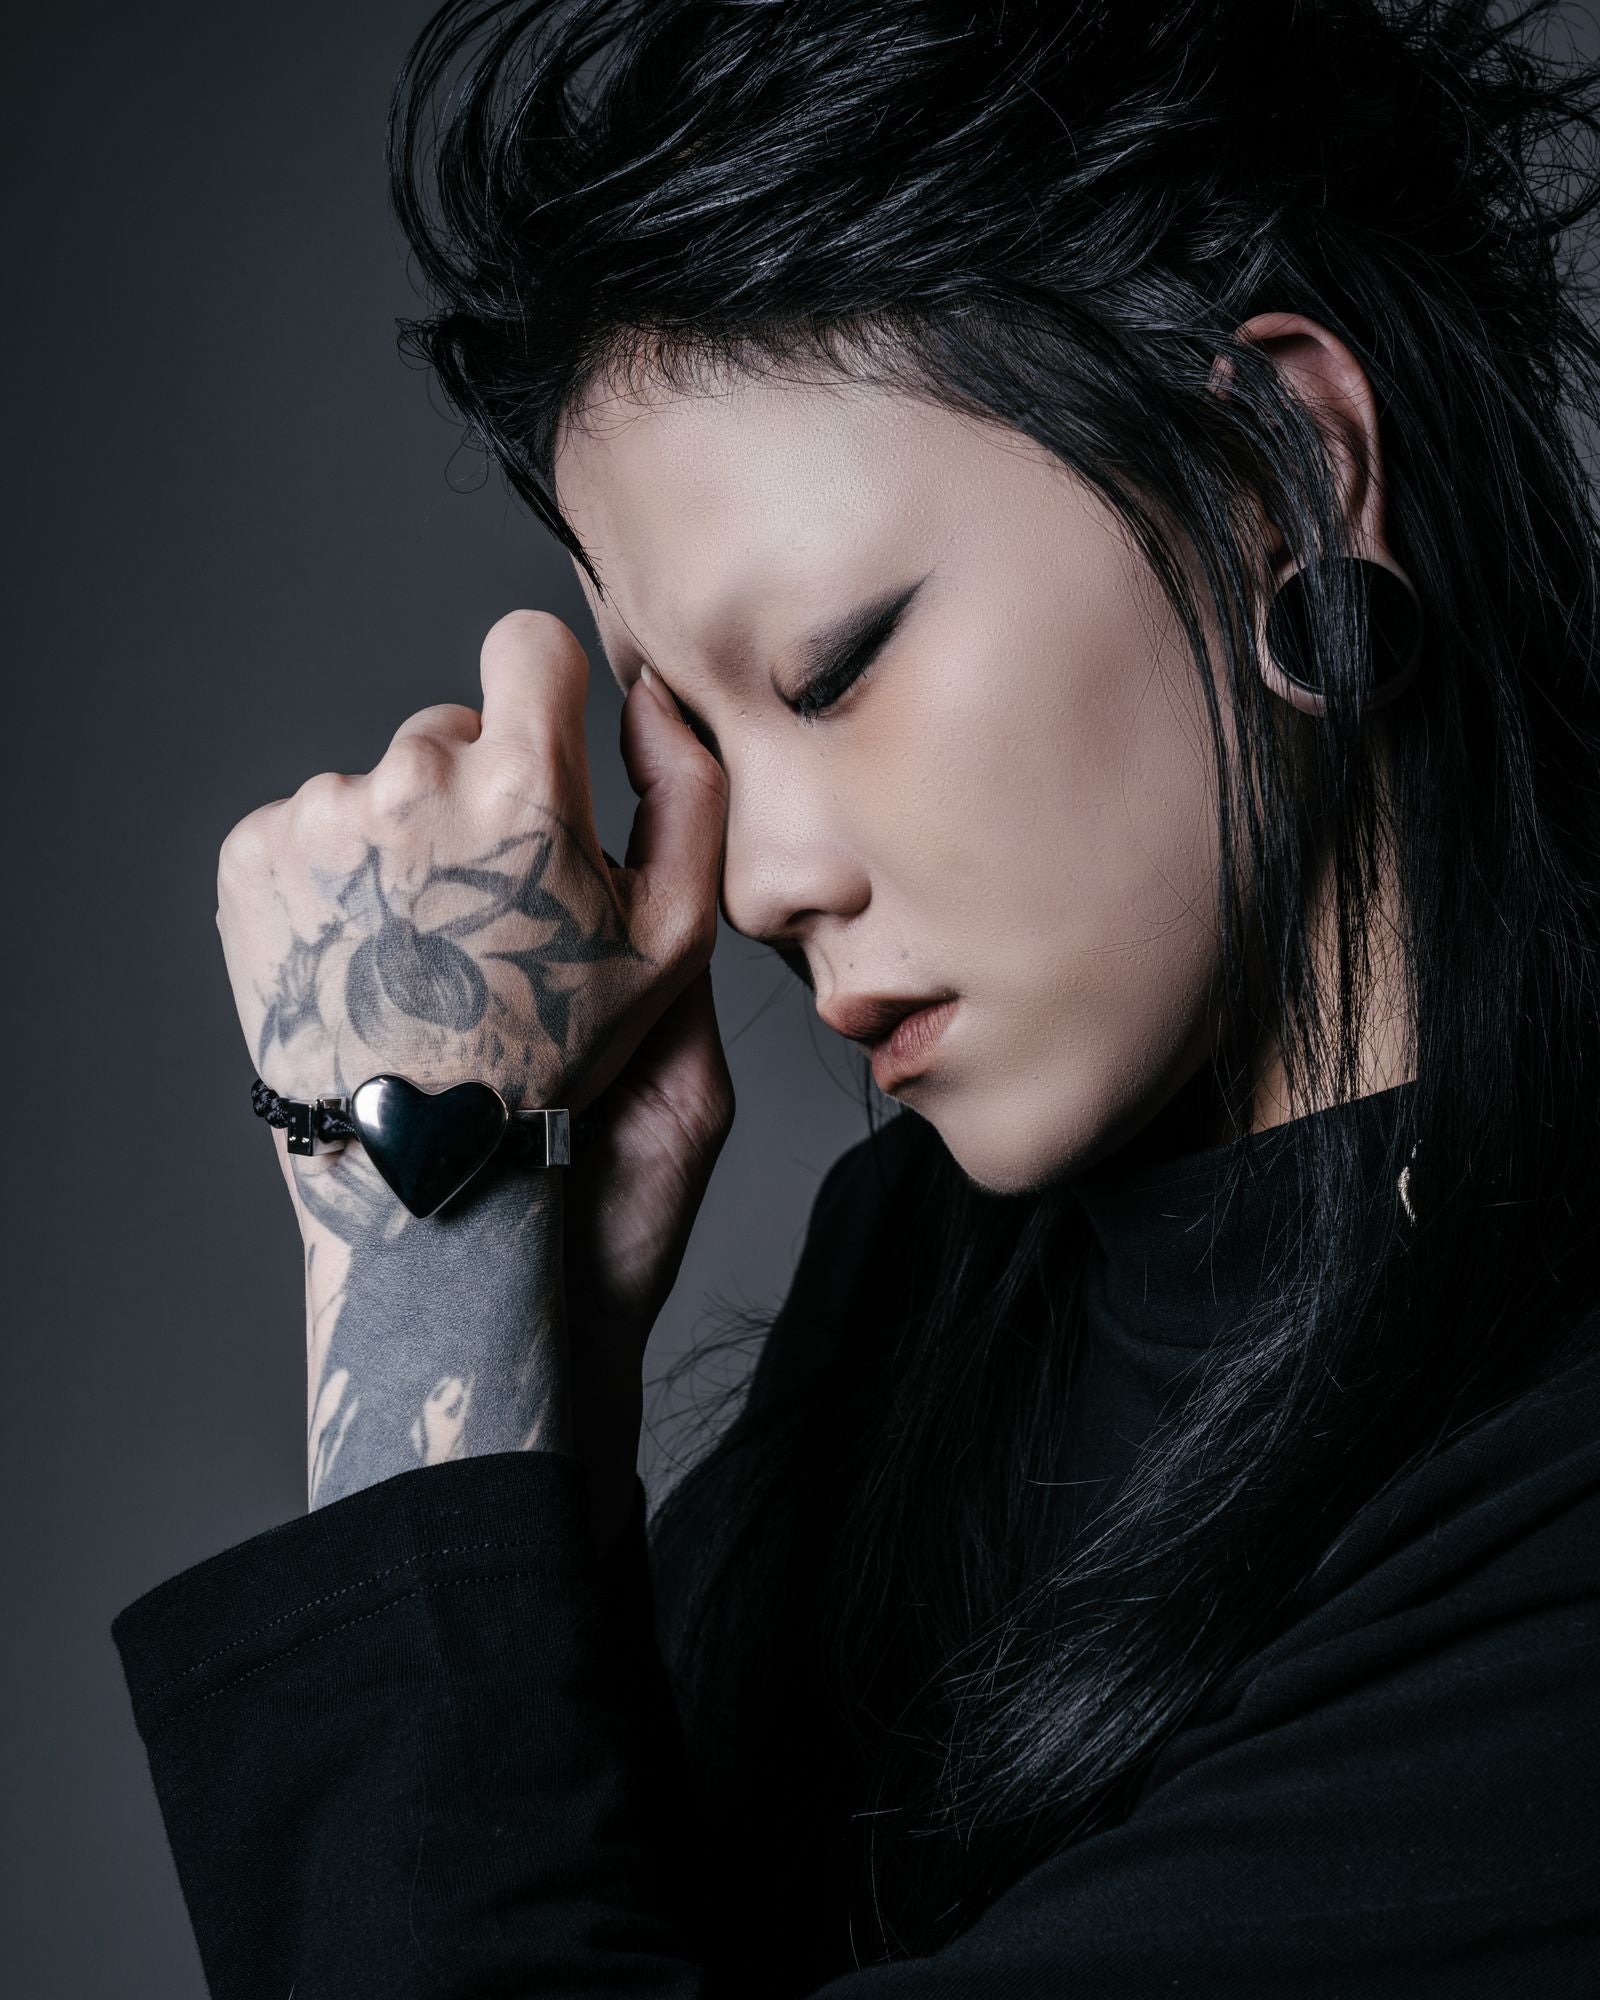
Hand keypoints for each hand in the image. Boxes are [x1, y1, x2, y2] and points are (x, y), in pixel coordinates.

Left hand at [219, 610, 725, 1130]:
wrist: (416, 1148)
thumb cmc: (553, 1046)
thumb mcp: (671, 936)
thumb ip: (686, 796)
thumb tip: (649, 696)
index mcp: (524, 785)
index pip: (524, 644)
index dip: (541, 689)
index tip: (539, 743)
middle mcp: (413, 780)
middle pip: (449, 730)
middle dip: (473, 796)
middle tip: (480, 906)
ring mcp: (322, 815)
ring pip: (377, 786)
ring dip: (400, 841)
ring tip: (416, 942)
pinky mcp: (254, 852)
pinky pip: (308, 827)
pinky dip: (333, 876)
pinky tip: (361, 948)